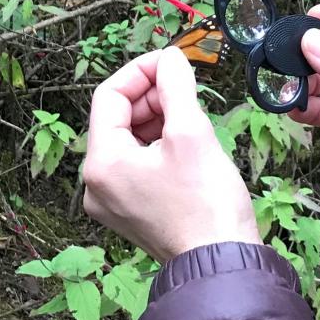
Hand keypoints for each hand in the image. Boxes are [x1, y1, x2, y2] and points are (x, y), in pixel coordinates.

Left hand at [84, 47, 259, 261]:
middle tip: (188, 88)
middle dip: (152, 96)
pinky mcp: (133, 212)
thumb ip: (176, 86)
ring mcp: (113, 201)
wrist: (222, 262)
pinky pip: (138, 165)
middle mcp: (97, 184)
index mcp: (102, 163)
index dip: (141, 71)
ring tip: (193, 117)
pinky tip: (190, 145)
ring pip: (130, 141)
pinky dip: (160, 146)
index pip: (109, 96)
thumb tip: (170, 57)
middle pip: (117, 118)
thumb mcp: (192, 132)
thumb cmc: (206, 202)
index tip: (173, 61)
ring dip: (159, 119)